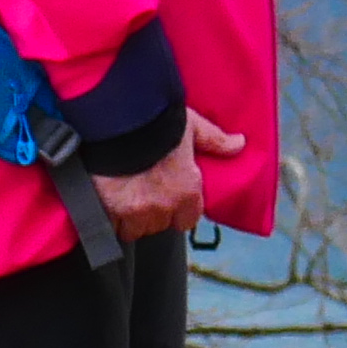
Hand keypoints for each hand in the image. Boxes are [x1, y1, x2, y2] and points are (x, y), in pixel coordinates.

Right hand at [92, 108, 241, 242]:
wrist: (118, 118)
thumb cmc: (157, 120)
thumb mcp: (191, 125)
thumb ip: (214, 140)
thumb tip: (239, 143)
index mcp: (187, 191)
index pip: (188, 219)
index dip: (179, 209)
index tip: (171, 197)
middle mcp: (162, 207)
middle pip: (159, 224)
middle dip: (153, 212)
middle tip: (143, 190)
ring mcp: (133, 212)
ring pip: (133, 229)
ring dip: (129, 218)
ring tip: (123, 196)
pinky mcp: (108, 210)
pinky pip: (110, 226)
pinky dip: (109, 216)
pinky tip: (106, 199)